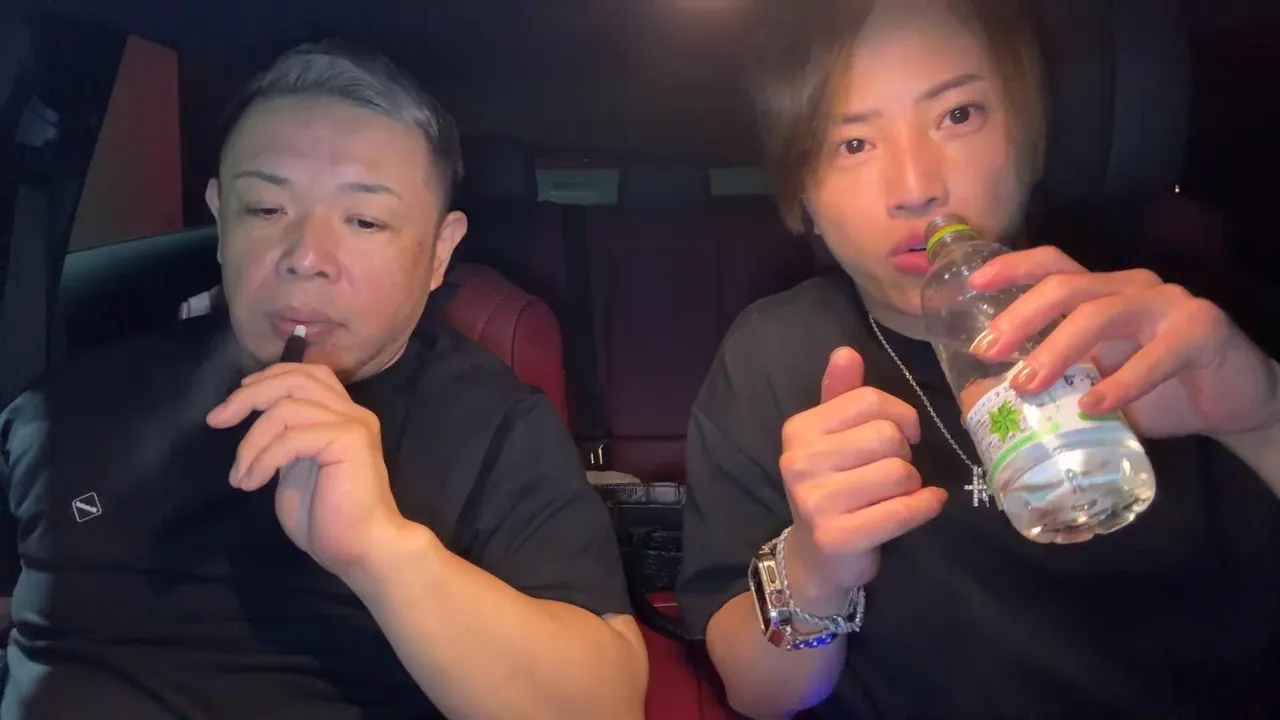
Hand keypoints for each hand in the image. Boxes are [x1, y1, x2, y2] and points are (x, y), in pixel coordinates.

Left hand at [206, 363, 412, 579]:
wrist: (362, 549)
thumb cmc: (328, 519)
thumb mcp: (295, 470)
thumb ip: (285, 441)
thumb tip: (257, 423)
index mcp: (342, 415)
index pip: (307, 374)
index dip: (267, 378)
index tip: (233, 404)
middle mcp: (352, 412)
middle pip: (294, 379)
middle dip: (247, 396)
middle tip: (216, 420)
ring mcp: (353, 423)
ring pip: (286, 406)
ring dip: (250, 441)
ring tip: (239, 475)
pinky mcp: (349, 440)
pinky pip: (291, 437)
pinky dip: (262, 459)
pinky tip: (251, 483)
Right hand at [777, 348, 947, 612]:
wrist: (816, 555)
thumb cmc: (832, 486)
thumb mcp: (831, 437)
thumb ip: (841, 395)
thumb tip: (846, 352)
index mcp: (799, 429)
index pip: (869, 401)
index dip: (900, 414)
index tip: (904, 433)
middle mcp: (799, 461)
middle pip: (888, 436)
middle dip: (905, 454)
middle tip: (895, 471)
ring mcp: (815, 501)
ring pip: (899, 473)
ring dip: (912, 484)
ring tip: (897, 493)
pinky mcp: (837, 536)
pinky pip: (902, 511)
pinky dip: (924, 507)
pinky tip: (926, 505)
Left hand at [969, 246, 1279, 438]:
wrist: (1235, 405)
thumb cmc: (1158, 392)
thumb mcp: (1097, 384)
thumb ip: (1058, 383)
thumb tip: (989, 399)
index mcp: (1102, 292)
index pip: (1052, 264)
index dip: (1010, 268)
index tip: (970, 284)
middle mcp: (1131, 288)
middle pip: (1067, 287)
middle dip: (1021, 317)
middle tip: (988, 352)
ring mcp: (1168, 305)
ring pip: (1102, 313)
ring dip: (1058, 349)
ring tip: (1027, 385)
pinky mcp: (1202, 331)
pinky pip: (1156, 354)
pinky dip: (1121, 382)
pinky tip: (1093, 406)